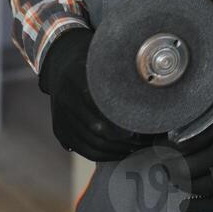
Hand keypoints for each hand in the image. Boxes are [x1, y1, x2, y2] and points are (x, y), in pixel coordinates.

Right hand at [40, 28, 162, 161]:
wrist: (60, 62)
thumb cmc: (89, 58)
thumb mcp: (102, 56)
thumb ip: (121, 69)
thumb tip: (152, 80)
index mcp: (77, 78)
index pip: (101, 106)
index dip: (122, 120)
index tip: (141, 126)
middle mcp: (66, 100)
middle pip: (97, 129)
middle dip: (125, 139)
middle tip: (146, 139)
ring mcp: (61, 118)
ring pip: (92, 144)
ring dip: (117, 149)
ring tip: (138, 146)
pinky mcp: (60, 130)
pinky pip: (83, 149)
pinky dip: (104, 154)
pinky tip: (121, 150)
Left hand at [171, 74, 212, 211]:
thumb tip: (198, 74)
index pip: (184, 142)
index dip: (167, 145)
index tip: (161, 143)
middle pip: (186, 167)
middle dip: (168, 166)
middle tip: (162, 163)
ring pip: (198, 187)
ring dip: (180, 184)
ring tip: (173, 179)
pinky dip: (197, 207)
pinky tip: (186, 204)